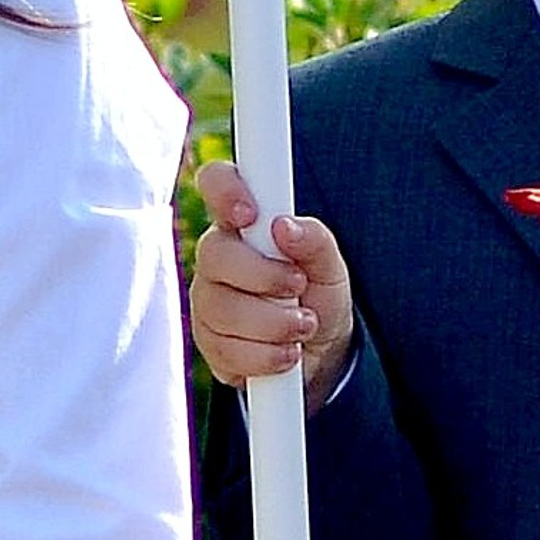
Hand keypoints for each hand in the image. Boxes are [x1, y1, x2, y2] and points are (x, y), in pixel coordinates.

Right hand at [188, 164, 354, 408]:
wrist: (320, 355)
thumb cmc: (318, 297)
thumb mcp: (331, 267)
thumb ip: (314, 240)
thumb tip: (285, 226)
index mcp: (245, 225)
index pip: (216, 184)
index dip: (225, 190)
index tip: (251, 213)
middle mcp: (218, 259)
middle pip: (214, 255)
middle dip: (264, 276)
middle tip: (298, 286)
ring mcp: (208, 301)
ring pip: (222, 309)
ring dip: (273, 323)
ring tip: (303, 325)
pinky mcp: (209, 343)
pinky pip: (225, 349)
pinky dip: (265, 355)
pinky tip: (284, 352)